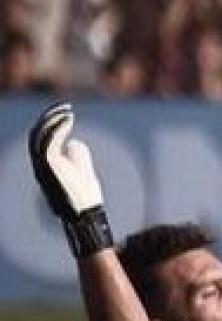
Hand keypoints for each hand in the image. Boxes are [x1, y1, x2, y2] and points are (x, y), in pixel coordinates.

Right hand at [28, 102, 111, 257]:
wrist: (84, 214)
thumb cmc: (84, 196)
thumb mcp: (81, 170)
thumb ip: (76, 154)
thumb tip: (72, 141)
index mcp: (46, 166)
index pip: (43, 139)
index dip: (53, 124)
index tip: (68, 113)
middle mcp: (40, 165)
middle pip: (37, 135)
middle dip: (49, 117)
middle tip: (66, 107)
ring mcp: (42, 166)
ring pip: (38, 136)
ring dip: (52, 119)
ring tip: (67, 110)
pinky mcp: (48, 167)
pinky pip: (48, 142)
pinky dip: (57, 127)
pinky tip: (69, 118)